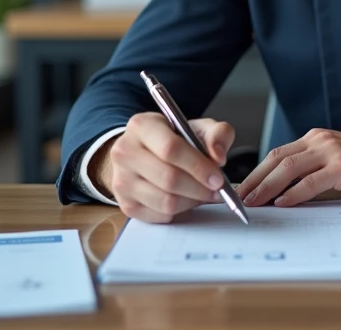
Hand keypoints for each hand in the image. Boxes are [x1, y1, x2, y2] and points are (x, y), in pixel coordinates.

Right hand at [91, 113, 235, 223]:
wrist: (144, 153)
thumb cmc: (174, 139)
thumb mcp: (197, 127)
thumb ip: (217, 133)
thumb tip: (218, 156)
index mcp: (142, 126)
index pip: (170, 149)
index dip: (198, 166)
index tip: (217, 177)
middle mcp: (125, 152)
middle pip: (168, 178)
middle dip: (199, 188)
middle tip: (217, 190)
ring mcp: (121, 180)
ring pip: (165, 201)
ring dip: (192, 201)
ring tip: (204, 193)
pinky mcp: (126, 204)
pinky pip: (160, 216)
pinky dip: (180, 211)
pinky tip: (187, 199)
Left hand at [237, 129, 340, 207]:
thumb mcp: (339, 164)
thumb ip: (314, 172)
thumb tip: (284, 194)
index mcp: (318, 138)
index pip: (279, 154)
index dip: (257, 172)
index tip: (243, 189)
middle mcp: (322, 140)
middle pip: (278, 158)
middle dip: (255, 180)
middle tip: (239, 198)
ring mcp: (333, 151)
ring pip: (290, 168)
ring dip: (267, 187)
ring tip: (254, 202)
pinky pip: (312, 181)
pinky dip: (294, 193)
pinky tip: (282, 203)